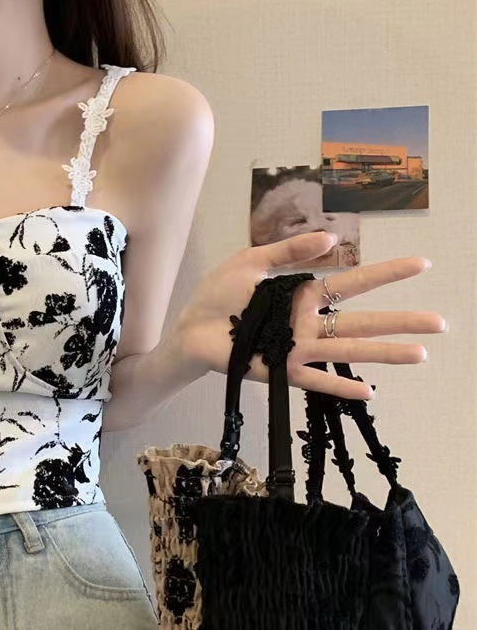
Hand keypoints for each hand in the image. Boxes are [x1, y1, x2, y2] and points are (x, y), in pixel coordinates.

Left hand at [168, 230, 446, 399]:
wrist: (188, 327)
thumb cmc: (218, 296)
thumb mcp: (252, 261)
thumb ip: (290, 250)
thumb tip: (333, 237)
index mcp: (301, 294)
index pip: (352, 283)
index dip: (386, 274)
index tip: (422, 264)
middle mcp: (307, 323)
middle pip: (361, 321)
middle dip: (401, 321)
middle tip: (441, 322)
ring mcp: (296, 348)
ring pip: (347, 350)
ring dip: (383, 353)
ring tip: (421, 355)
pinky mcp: (279, 370)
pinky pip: (314, 380)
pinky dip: (339, 387)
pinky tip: (368, 392)